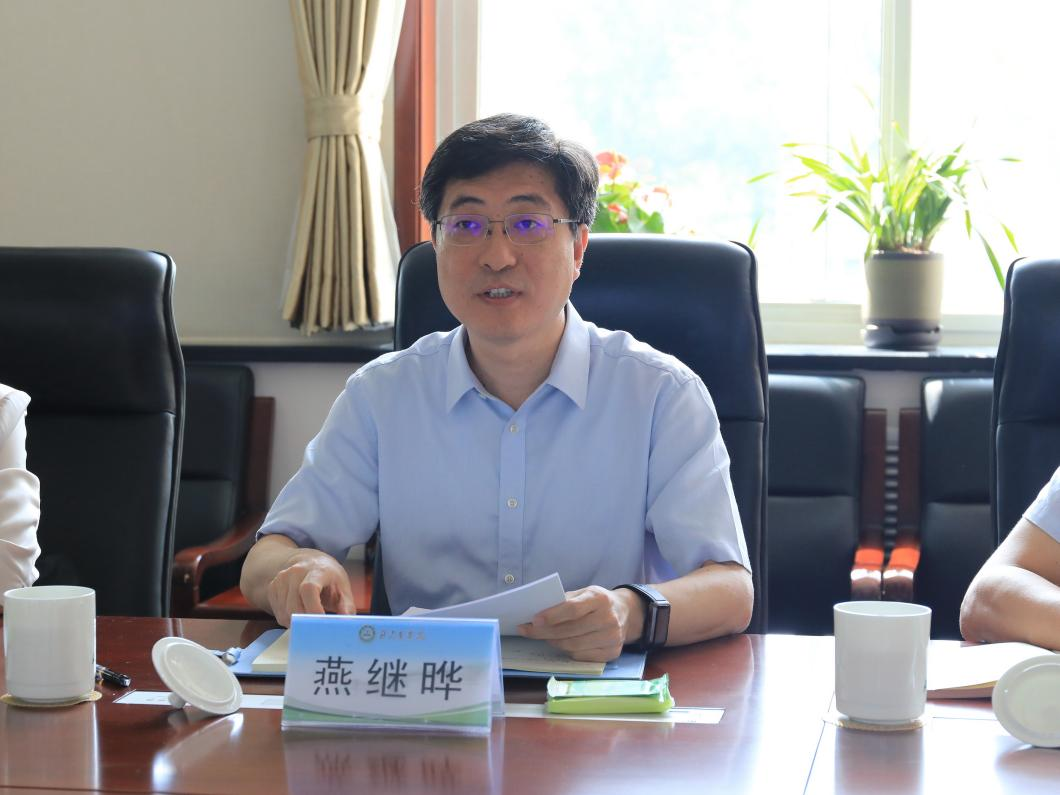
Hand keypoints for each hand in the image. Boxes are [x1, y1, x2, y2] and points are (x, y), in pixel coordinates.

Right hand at [266, 549, 355, 626]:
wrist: (309, 562)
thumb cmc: (328, 577)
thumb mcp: (343, 588)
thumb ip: (347, 606)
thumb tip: (347, 623)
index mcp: (317, 570)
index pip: (308, 589)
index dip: (313, 609)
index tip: (321, 623)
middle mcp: (295, 573)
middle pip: (294, 605)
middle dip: (306, 622)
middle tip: (318, 630)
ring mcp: (281, 580)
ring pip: (285, 613)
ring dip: (298, 624)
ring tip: (310, 619)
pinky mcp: (272, 589)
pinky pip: (279, 614)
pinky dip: (290, 620)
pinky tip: (300, 614)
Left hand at [516, 586, 643, 662]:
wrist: (626, 613)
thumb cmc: (597, 602)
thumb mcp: (584, 592)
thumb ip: (565, 600)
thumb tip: (538, 611)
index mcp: (600, 599)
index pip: (572, 609)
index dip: (552, 616)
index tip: (534, 620)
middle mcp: (609, 619)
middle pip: (570, 630)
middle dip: (545, 632)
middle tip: (528, 631)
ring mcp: (612, 638)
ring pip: (573, 646)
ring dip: (554, 642)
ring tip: (543, 636)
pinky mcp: (612, 653)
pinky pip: (581, 656)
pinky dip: (567, 651)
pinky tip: (561, 643)